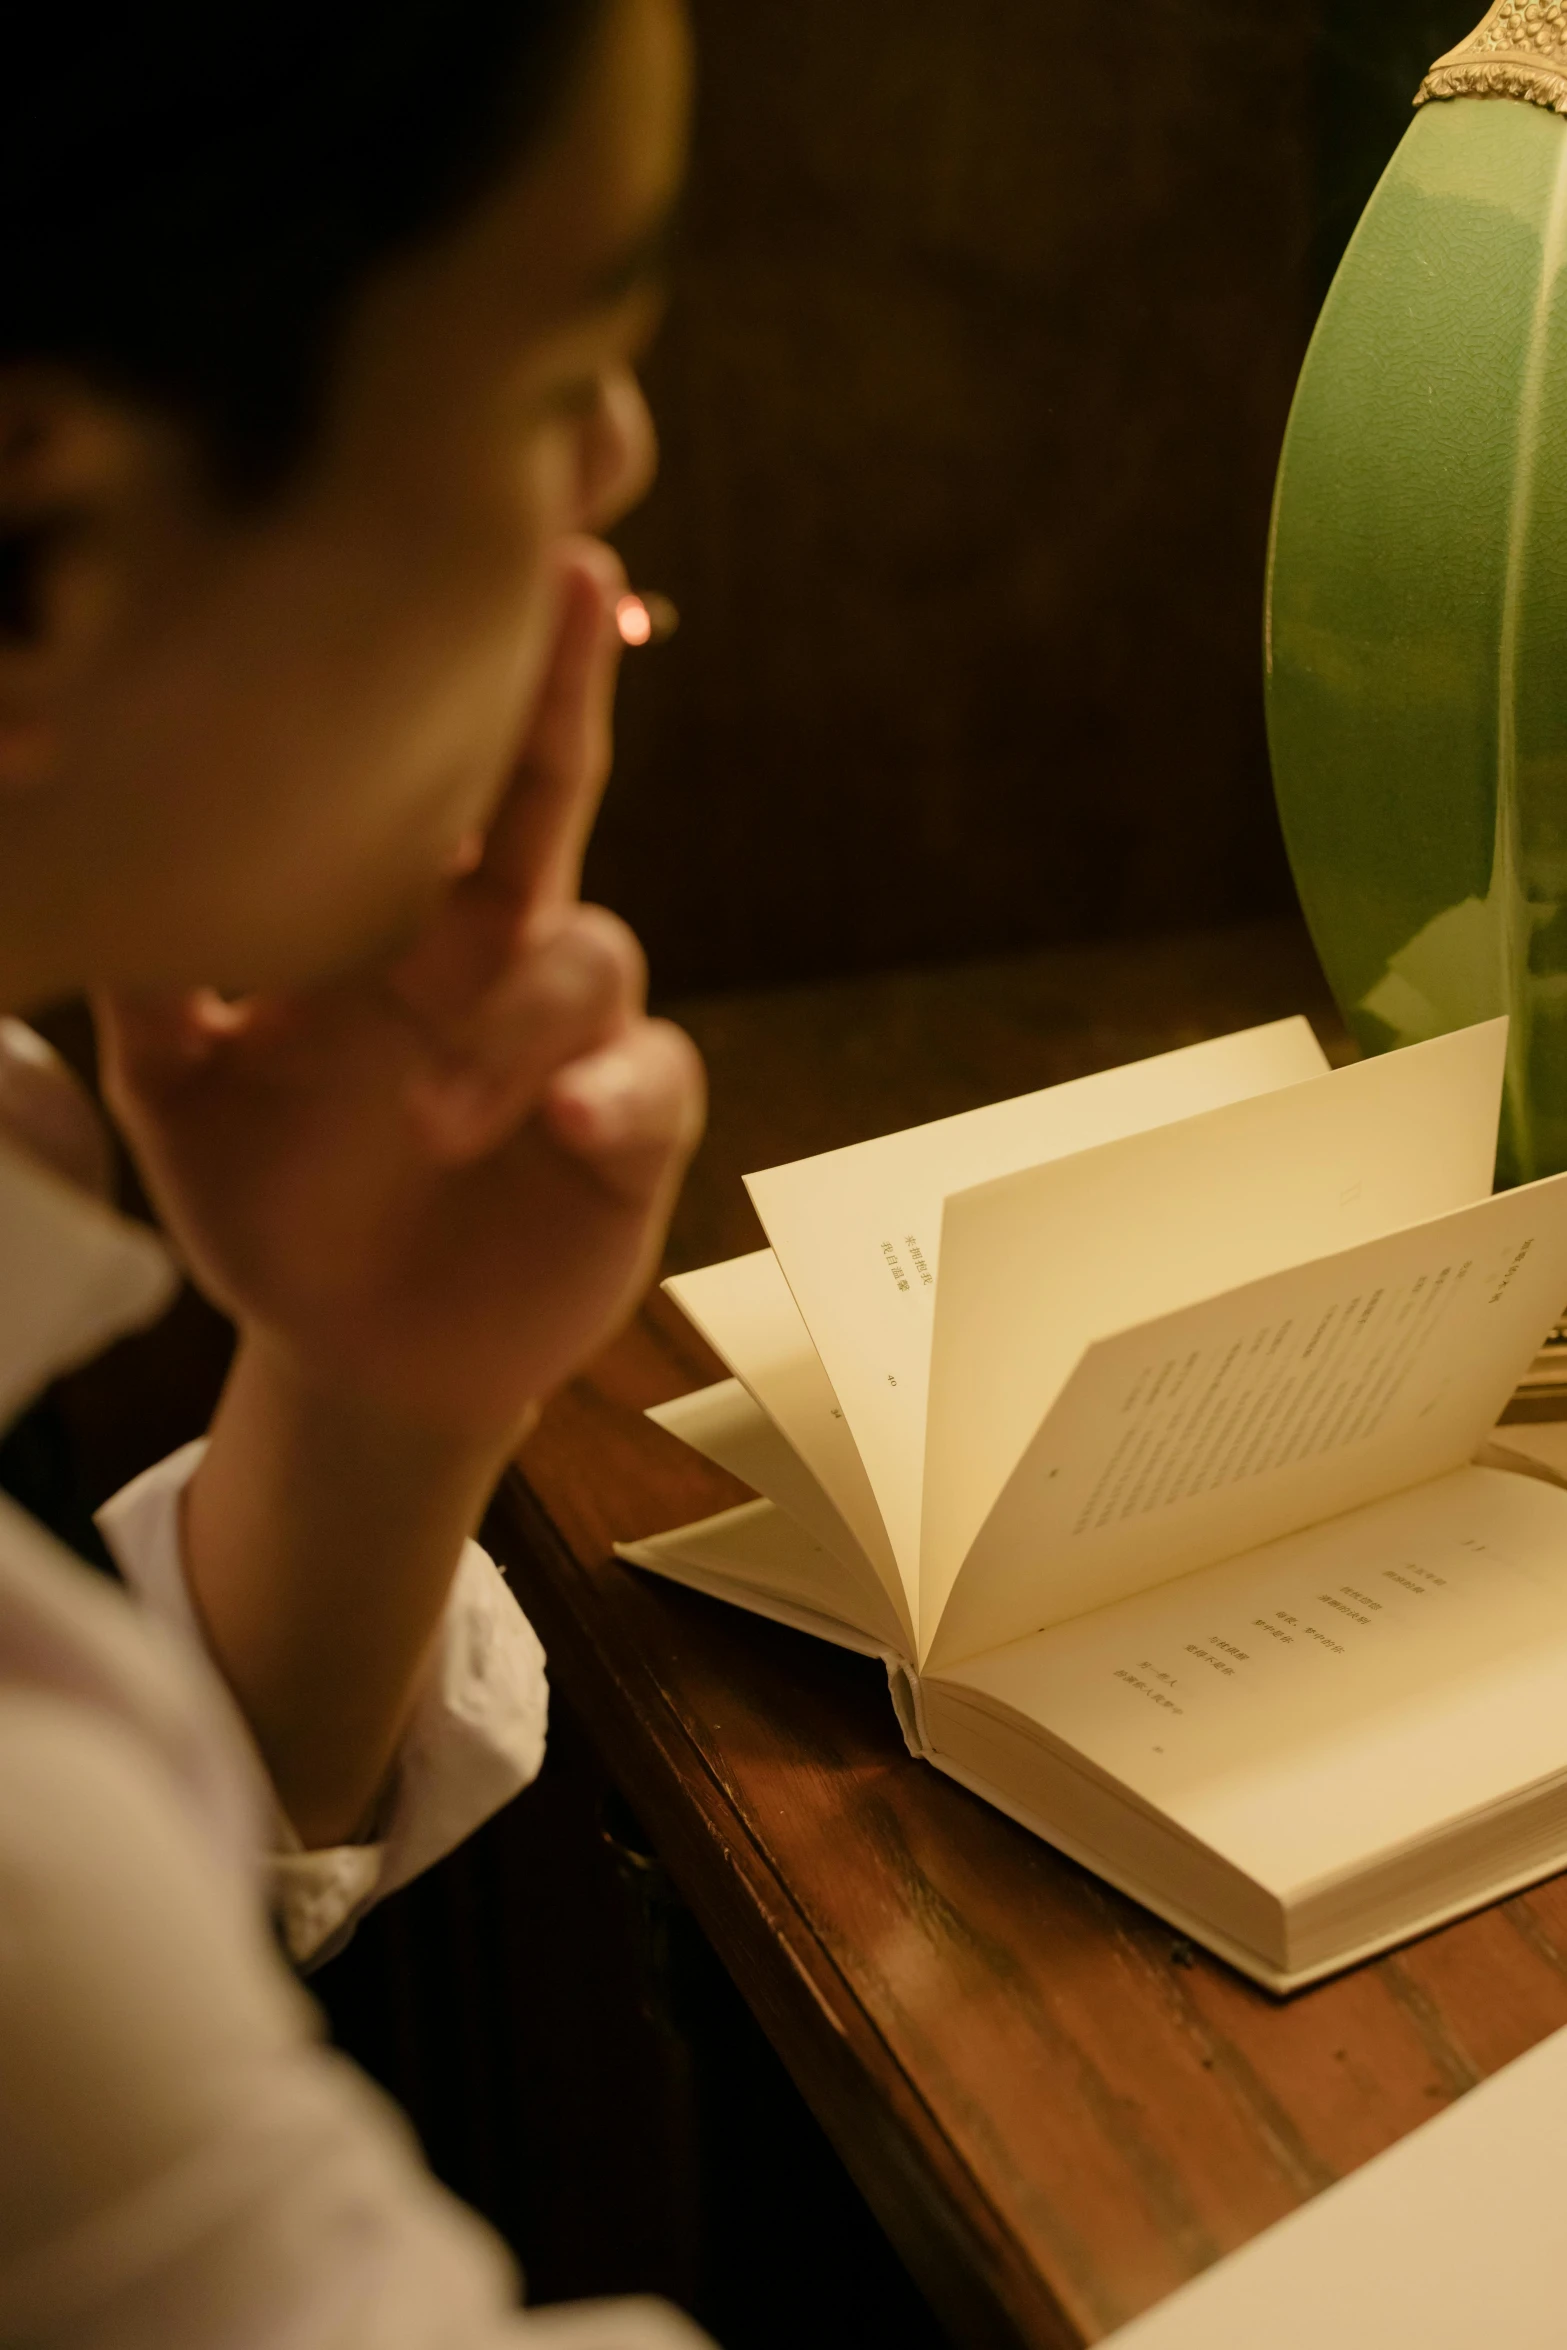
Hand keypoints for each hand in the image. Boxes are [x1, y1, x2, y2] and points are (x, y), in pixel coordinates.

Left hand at [95, 537, 704, 1452]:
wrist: (355, 1354)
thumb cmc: (276, 1205)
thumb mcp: (182, 1094)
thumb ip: (148, 986)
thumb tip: (85, 862)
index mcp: (394, 927)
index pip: (436, 775)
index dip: (463, 668)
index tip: (480, 542)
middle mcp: (495, 957)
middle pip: (550, 796)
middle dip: (566, 688)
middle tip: (573, 576)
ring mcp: (573, 1044)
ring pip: (594, 955)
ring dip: (521, 1014)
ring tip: (434, 1111)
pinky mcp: (628, 1137)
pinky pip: (653, 1083)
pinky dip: (615, 1090)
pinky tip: (566, 1119)